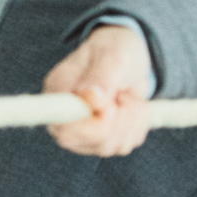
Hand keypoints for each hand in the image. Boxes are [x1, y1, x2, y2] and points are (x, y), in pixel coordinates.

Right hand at [43, 23, 154, 156]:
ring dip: (132, 120)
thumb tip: (91, 98)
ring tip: (128, 95)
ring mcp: (83, 134)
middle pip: (95, 143)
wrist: (128, 59)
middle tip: (124, 94)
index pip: (65, 130)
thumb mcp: (112, 57)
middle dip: (121, 120)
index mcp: (58, 96)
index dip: (95, 126)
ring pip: (113, 146)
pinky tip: (131, 106)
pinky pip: (126, 145)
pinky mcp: (103, 140)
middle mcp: (65, 121)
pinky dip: (138, 125)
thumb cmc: (114, 50)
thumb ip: (101, 78)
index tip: (112, 106)